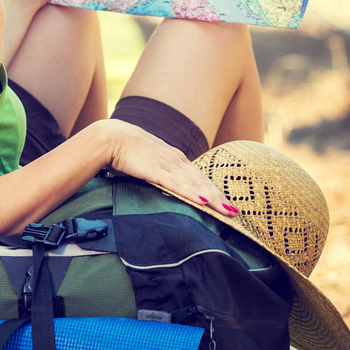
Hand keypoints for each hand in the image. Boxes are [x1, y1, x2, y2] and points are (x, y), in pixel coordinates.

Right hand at [94, 119, 238, 215]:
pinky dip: (191, 193)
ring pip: (195, 185)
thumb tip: (168, 184)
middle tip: (236, 212)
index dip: (215, 191)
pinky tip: (203, 201)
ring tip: (227, 210)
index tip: (227, 204)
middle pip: (203, 183)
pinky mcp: (156, 171)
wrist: (113, 137)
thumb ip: (161, 171)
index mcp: (177, 159)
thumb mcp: (151, 161)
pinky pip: (177, 185)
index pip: (200, 178)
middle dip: (220, 198)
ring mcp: (168, 165)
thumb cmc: (129, 150)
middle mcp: (177, 161)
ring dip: (213, 199)